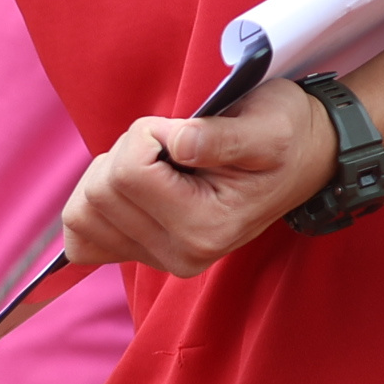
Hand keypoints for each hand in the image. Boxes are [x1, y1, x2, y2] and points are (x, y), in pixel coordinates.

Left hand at [56, 78, 338, 278]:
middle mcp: (179, 254)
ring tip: (158, 164)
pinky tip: (128, 188)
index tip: (183, 132)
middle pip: (99, 194)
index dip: (146, 135)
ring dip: (108, 174)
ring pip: (82, 213)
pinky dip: (93, 204)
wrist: (302, 159)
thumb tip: (178, 144)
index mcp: (207, 227)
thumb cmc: (284, 134)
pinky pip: (81, 237)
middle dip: (125, 153)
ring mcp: (158, 259)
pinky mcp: (141, 254)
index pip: (127, 173)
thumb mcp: (266, 125)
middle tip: (172, 146)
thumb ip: (219, 138)